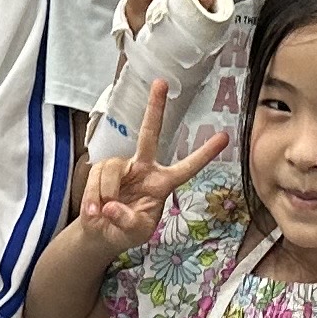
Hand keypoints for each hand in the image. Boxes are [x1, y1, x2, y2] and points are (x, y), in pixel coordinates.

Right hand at [73, 80, 223, 246]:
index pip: (186, 167)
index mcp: (162, 183)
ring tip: (103, 212)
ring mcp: (122, 167)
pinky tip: (94, 210)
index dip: (204, 154)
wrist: (101, 234)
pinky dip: (92, 195)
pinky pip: (96, 175)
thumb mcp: (136, 233)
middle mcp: (144, 168)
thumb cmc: (125, 231)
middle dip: (155, 108)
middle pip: (149, 134)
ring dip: (106, 191)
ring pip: (112, 167)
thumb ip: (129, 221)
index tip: (224, 137)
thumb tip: (113, 206)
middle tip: (162, 83)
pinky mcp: (100, 169)